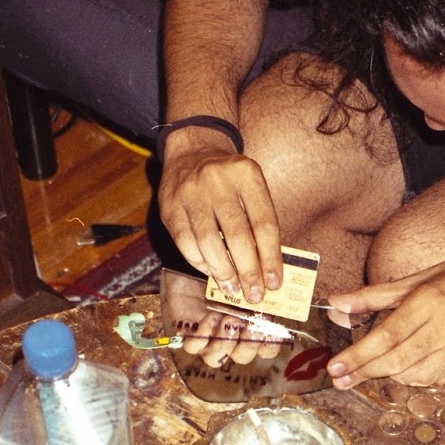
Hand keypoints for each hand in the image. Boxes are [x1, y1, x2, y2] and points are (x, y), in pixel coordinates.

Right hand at [157, 130, 286, 363]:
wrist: (192, 151)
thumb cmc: (230, 181)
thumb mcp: (251, 189)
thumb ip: (259, 223)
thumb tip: (266, 270)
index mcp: (247, 174)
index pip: (264, 223)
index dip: (271, 257)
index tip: (274, 282)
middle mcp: (218, 180)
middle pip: (237, 235)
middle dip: (248, 271)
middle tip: (254, 294)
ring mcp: (191, 192)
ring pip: (209, 242)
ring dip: (223, 272)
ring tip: (233, 289)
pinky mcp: (170, 205)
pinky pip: (186, 243)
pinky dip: (200, 263)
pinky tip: (212, 274)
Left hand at [161, 269, 282, 368]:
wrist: (197, 252)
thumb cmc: (229, 260)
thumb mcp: (251, 269)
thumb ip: (267, 282)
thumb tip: (282, 286)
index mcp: (251, 324)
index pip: (266, 348)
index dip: (270, 344)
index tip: (271, 329)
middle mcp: (231, 335)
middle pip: (243, 357)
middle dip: (248, 344)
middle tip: (248, 324)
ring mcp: (208, 336)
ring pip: (217, 359)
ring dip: (225, 342)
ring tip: (228, 319)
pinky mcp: (188, 331)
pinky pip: (194, 346)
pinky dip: (202, 336)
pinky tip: (210, 317)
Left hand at [326, 251, 444, 388]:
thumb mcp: (419, 277)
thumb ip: (375, 295)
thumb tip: (336, 303)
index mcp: (430, 301)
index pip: (386, 336)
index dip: (358, 356)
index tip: (335, 368)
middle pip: (397, 360)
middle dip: (365, 372)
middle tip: (340, 379)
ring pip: (415, 376)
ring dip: (390, 376)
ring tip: (373, 369)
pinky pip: (436, 380)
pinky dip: (415, 379)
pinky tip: (405, 370)